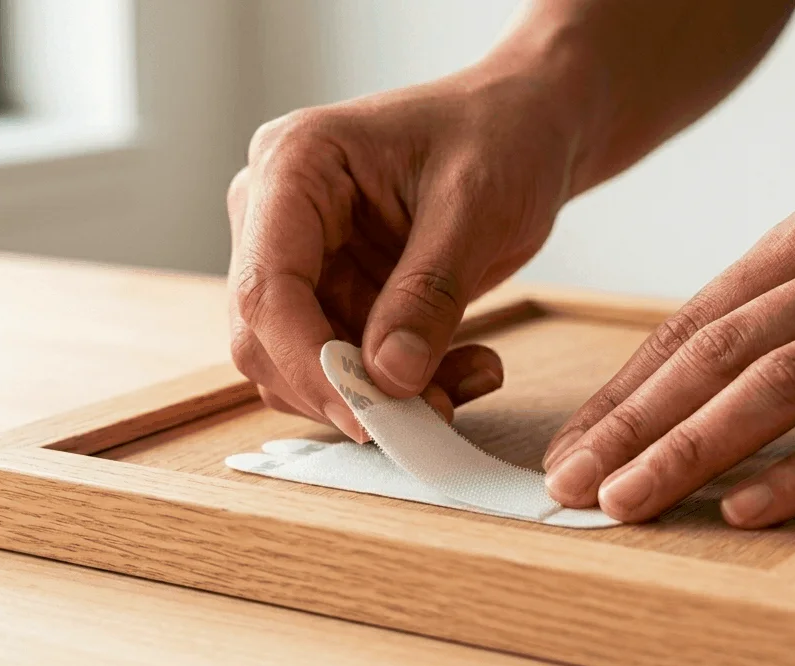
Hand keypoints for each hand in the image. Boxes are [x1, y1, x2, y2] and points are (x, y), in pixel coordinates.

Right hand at [226, 57, 582, 438]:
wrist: (528, 122)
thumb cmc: (501, 133)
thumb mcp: (474, 207)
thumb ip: (429, 294)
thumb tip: (390, 379)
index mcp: (293, 167)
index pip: (266, 289)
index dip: (308, 364)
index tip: (371, 414)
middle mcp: (276, 215)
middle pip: (267, 339)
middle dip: (344, 390)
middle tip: (432, 411)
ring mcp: (301, 258)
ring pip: (304, 366)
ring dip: (380, 396)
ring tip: (469, 377)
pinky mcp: (333, 293)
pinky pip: (346, 365)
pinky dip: (402, 385)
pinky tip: (464, 367)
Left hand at [542, 169, 794, 526]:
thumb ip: (778, 305)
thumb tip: (680, 380)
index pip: (692, 322)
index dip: (623, 391)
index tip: (573, 445)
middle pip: (719, 354)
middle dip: (633, 425)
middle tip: (575, 484)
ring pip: (780, 388)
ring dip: (692, 450)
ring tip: (631, 501)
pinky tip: (746, 509)